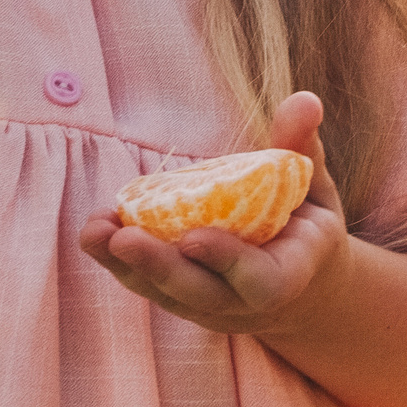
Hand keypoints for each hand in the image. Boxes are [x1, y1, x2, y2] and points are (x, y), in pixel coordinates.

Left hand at [78, 91, 350, 340]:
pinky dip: (119, 262)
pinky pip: (148, 286)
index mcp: (290, 275)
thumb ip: (302, 147)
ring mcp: (211, 307)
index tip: (193, 237)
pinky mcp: (182, 301)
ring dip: (126, 265)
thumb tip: (305, 99)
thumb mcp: (312, 186)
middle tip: (123, 238)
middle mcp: (246, 302)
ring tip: (93, 232)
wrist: (299, 280)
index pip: (260, 279)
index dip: (226, 259)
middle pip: (200, 293)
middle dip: (160, 267)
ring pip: (165, 295)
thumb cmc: (307, 223)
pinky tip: (94, 232)